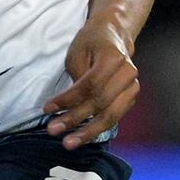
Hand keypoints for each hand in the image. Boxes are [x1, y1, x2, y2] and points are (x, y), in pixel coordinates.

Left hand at [44, 21, 138, 147]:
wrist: (114, 36)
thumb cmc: (91, 43)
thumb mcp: (78, 53)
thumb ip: (77, 79)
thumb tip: (69, 106)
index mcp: (114, 58)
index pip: (90, 85)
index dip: (68, 100)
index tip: (47, 109)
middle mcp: (128, 73)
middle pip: (101, 103)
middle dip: (75, 119)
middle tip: (53, 130)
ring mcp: (132, 87)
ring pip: (110, 116)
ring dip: (87, 132)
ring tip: (68, 143)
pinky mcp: (130, 99)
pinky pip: (113, 118)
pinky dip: (96, 129)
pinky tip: (81, 137)